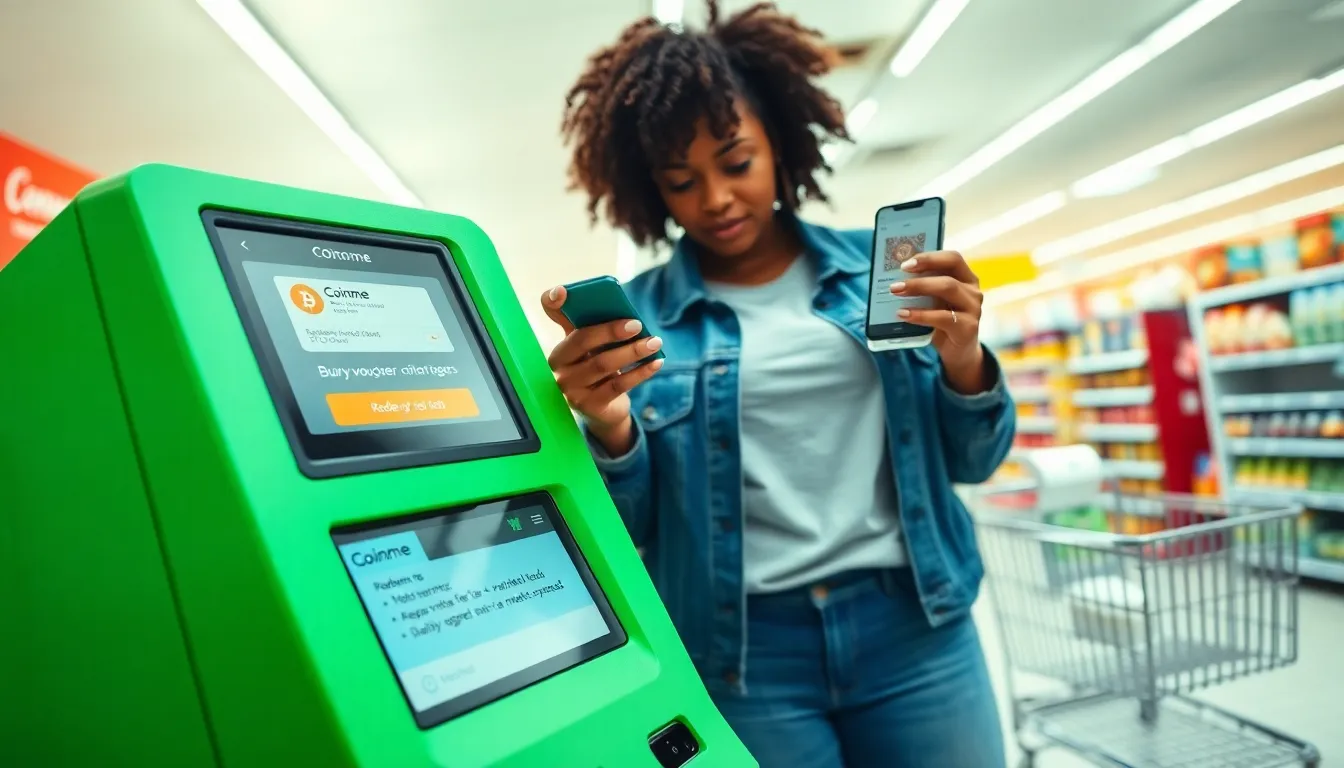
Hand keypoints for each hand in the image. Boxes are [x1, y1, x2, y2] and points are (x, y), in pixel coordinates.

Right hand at [541, 285, 664, 453]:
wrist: (603, 410)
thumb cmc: (600, 369)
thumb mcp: (596, 349)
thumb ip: (598, 325)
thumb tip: (619, 305)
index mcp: (560, 343)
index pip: (551, 316)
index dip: (553, 302)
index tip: (562, 291)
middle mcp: (558, 366)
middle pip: (582, 341)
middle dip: (611, 330)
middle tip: (637, 324)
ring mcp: (571, 388)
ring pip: (604, 364)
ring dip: (633, 351)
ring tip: (655, 343)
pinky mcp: (589, 406)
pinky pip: (618, 386)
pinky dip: (640, 372)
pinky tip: (656, 363)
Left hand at [887, 250, 989, 394]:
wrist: (957, 352)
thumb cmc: (940, 321)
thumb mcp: (932, 301)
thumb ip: (922, 288)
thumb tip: (892, 277)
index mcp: (965, 278)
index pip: (952, 258)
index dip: (929, 257)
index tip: (905, 263)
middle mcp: (973, 291)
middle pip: (948, 274)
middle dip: (919, 275)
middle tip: (895, 282)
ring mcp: (973, 309)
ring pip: (948, 289)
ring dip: (919, 289)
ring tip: (896, 293)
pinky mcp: (968, 328)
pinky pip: (943, 318)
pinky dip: (920, 315)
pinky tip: (904, 315)